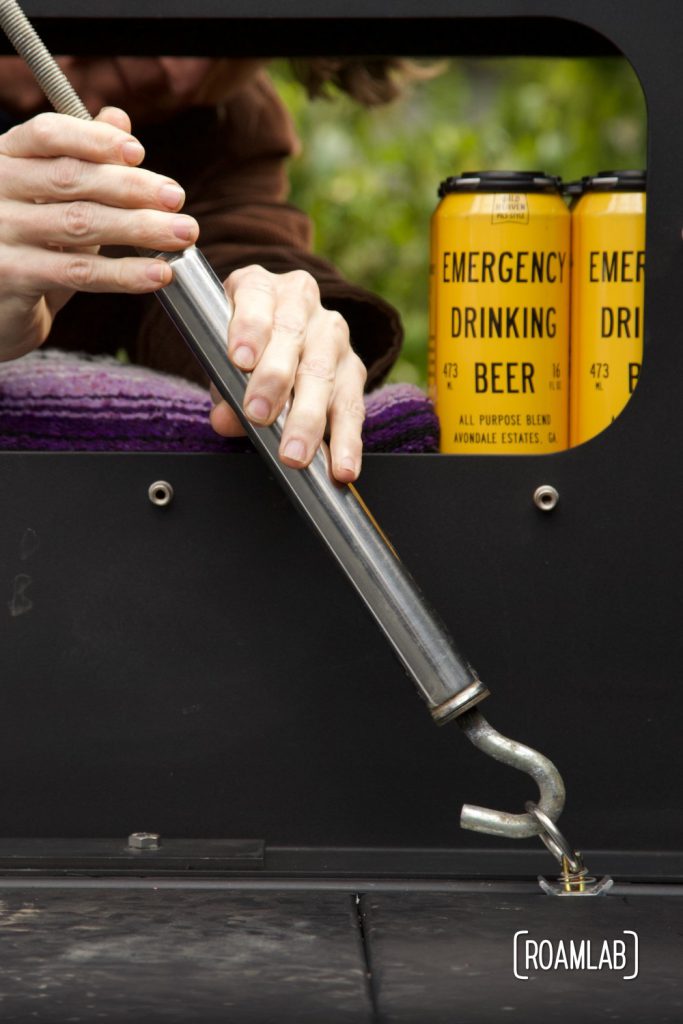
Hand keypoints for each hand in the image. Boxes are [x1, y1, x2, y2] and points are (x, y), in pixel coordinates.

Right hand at [0, 106, 197, 359]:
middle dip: (131, 187)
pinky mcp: (12, 276)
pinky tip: (159, 273)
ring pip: (80, 224)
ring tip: (182, 234)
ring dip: (140, 228)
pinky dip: (125, 273)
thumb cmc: (30, 245)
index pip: (47, 134)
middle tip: (177, 198)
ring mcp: (0, 232)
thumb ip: (83, 157)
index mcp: (4, 158)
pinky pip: (80, 271)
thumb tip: (119, 118)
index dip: (95, 139)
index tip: (138, 152)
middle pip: (70, 178)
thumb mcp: (52, 198)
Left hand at [210, 265, 366, 481]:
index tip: (239, 360)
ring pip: (323, 373)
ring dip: (309, 418)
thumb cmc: (242, 346)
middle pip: (291, 337)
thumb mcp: (222, 358)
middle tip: (259, 415)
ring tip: (296, 453)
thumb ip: (222, 386)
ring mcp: (333, 333)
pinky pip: (352, 405)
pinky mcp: (354, 369)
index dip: (249, 327)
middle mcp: (301, 301)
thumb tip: (226, 420)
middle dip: (275, 380)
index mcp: (260, 285)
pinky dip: (346, 440)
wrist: (276, 337)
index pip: (256, 298)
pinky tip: (341, 466)